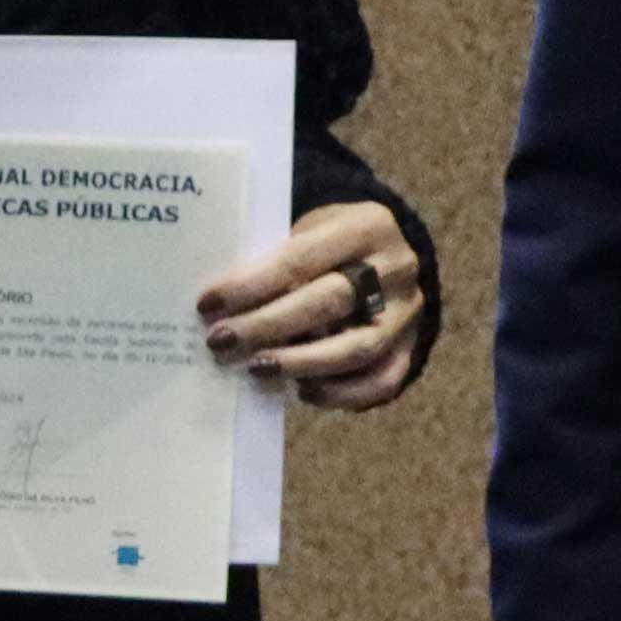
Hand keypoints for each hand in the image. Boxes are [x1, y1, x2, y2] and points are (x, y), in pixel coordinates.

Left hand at [204, 202, 429, 410]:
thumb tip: (219, 308)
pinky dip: (341, 394)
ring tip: (255, 369)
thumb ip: (274, 260)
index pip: (300, 259)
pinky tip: (302, 391)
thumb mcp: (306, 229)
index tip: (208, 305)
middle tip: (221, 342)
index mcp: (366, 226)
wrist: (383, 251)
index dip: (252, 285)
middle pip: (328, 303)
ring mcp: (408, 311)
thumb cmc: (326, 243)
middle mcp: (396, 268)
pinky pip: (382, 381)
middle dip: (267, 327)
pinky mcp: (412, 346)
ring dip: (300, 363)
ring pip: (357, 348)